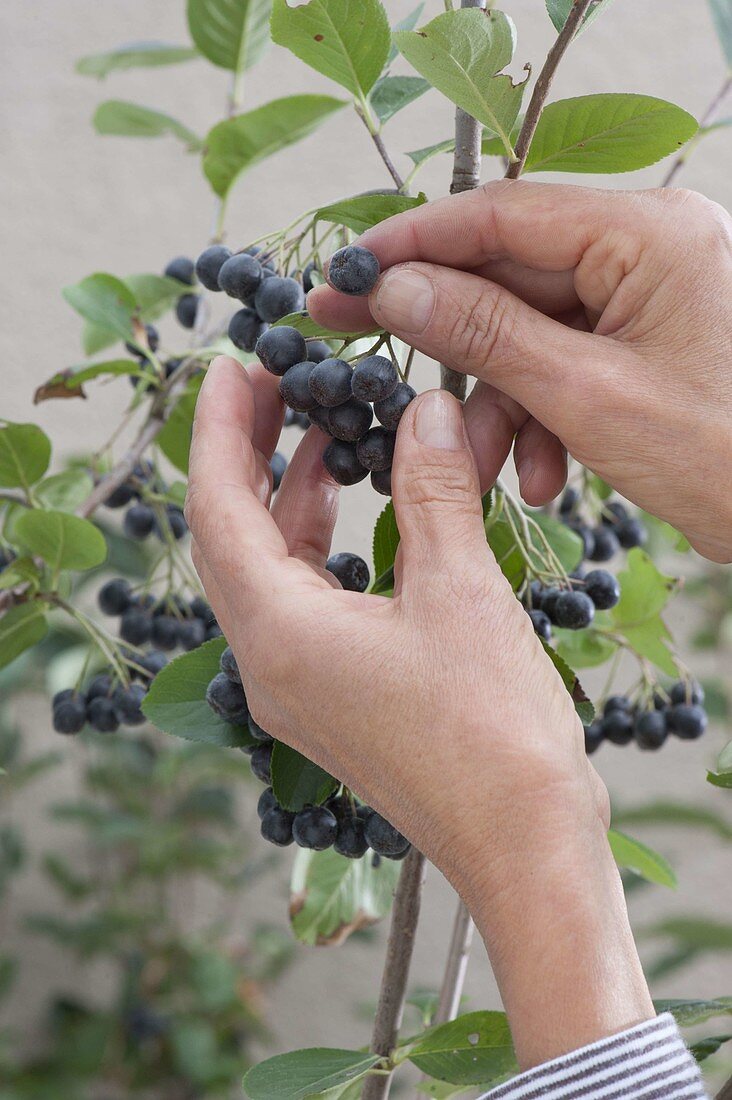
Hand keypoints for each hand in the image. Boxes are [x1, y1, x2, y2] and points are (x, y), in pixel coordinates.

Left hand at [186, 356, 652, 1067]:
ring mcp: (299, 689)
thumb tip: (425, 409)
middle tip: (272, 386)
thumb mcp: (460, 591)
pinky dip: (321, 548)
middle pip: (231, 539)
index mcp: (280, 636)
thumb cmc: (491, 733)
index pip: (218, 510)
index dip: (217, 431)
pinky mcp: (334, 699)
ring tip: (319, 433)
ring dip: (289, 501)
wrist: (524, 844)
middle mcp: (270, 665)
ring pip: (269, 573)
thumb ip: (433, 490)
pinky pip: (304, 604)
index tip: (230, 366)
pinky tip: (355, 514)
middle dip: (247, 457)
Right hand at [308, 181, 731, 562]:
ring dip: (497, 405)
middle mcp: (647, 248)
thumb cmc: (726, 456)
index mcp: (648, 233)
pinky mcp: (643, 343)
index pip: (504, 215)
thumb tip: (395, 289)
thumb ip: (485, 335)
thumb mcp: (588, 398)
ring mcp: (647, 297)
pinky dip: (540, 418)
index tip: (346, 272)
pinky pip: (564, 363)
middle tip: (360, 355)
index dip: (414, 243)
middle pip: (510, 277)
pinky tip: (543, 476)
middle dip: (448, 344)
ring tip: (482, 469)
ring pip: (530, 334)